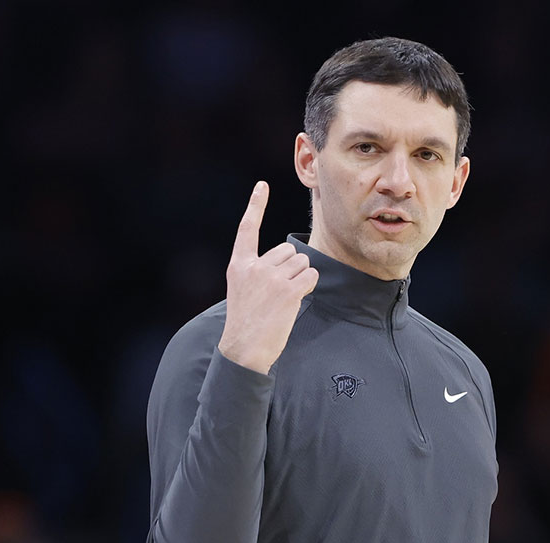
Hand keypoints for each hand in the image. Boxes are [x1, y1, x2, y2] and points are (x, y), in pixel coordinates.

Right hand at [218, 181, 318, 373]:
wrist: (244, 349)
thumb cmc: (246, 322)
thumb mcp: (241, 290)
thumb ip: (256, 270)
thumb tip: (288, 259)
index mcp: (239, 265)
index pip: (246, 229)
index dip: (256, 206)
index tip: (262, 186)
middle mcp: (254, 267)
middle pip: (287, 250)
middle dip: (290, 267)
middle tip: (278, 292)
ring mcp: (271, 278)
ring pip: (302, 262)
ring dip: (301, 278)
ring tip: (284, 299)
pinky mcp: (288, 291)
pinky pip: (311, 276)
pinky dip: (309, 286)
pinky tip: (295, 300)